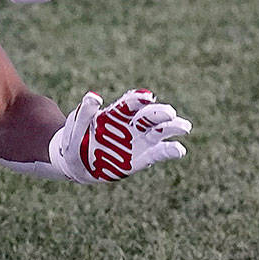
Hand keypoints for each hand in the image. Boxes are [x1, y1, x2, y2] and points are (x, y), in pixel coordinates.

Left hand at [48, 89, 190, 183]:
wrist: (73, 163)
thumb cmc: (74, 138)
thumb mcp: (74, 125)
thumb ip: (84, 113)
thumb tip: (95, 96)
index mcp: (115, 113)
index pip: (130, 103)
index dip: (139, 99)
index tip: (147, 97)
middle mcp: (130, 125)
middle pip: (149, 116)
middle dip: (159, 113)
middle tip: (169, 113)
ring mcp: (137, 142)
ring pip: (158, 132)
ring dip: (172, 127)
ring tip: (184, 126)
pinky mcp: (139, 160)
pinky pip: (156, 154)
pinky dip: (168, 151)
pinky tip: (179, 149)